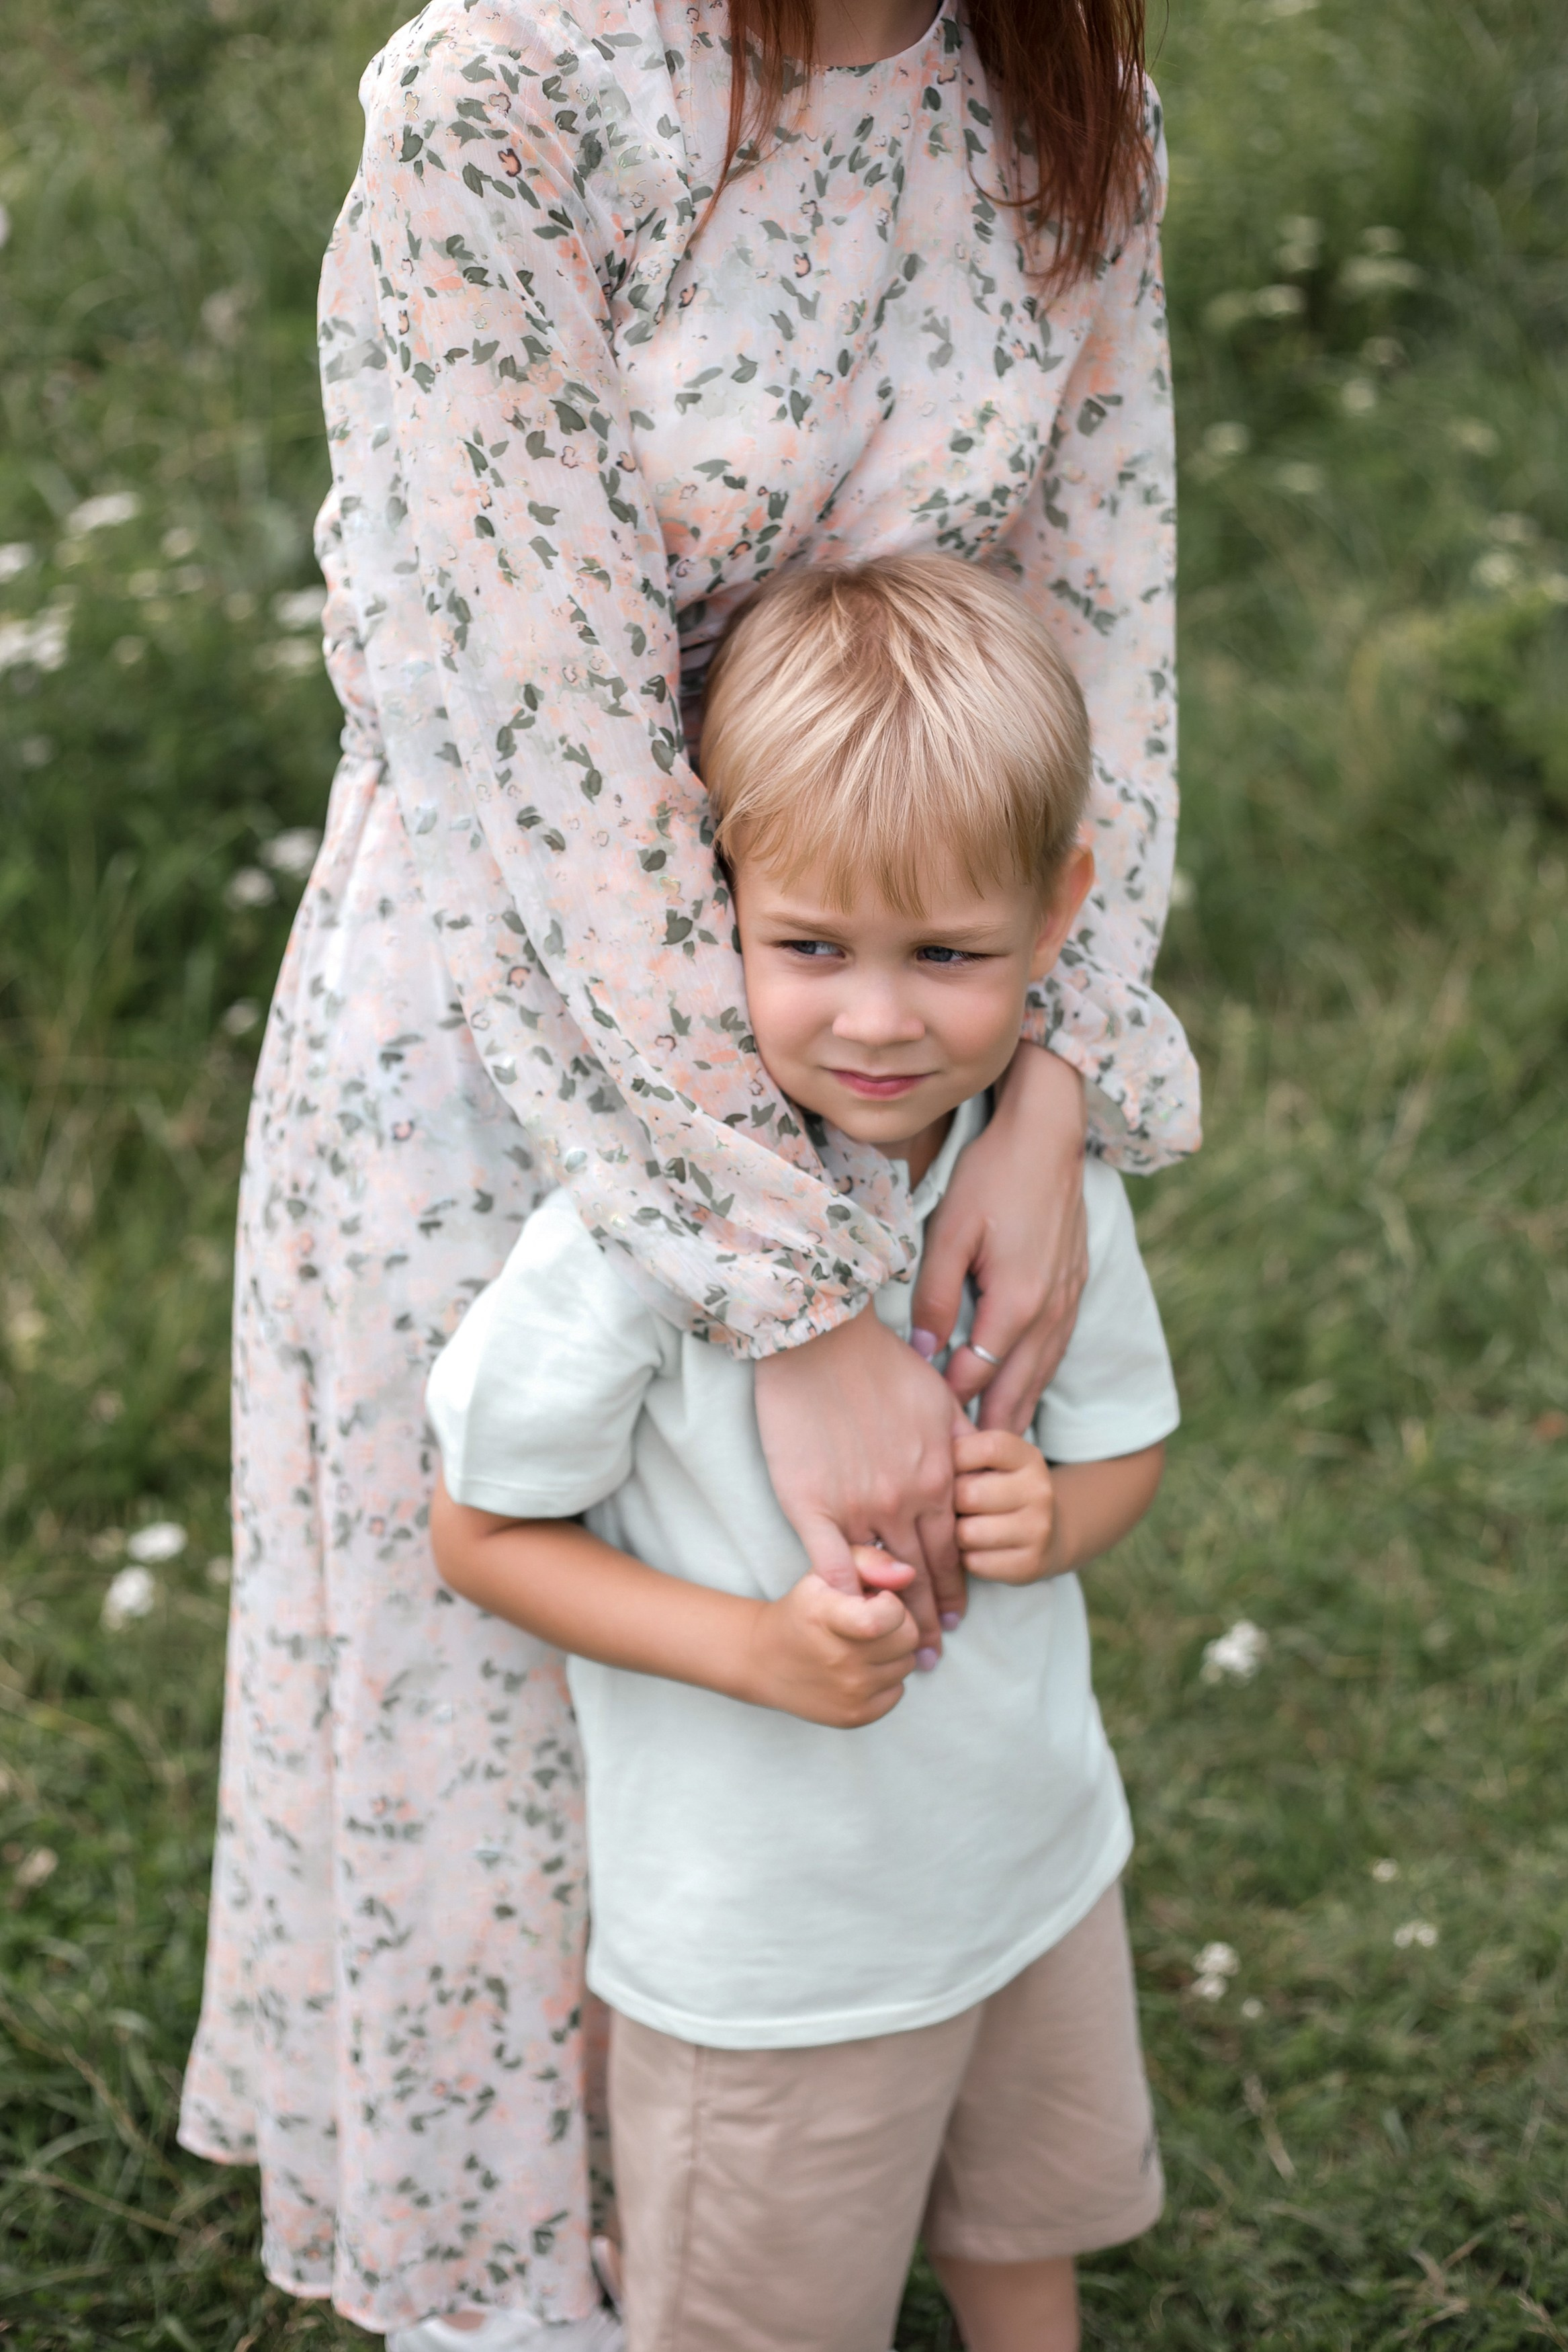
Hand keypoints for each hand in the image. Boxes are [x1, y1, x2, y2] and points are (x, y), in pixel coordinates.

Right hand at [742, 1555, 921, 1727]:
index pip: (882, 1618)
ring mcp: (848, 1693)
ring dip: (891, 1651)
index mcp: (825, 1616)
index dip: (892, 1604)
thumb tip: (908, 1574)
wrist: (763, 1661)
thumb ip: (867, 1560)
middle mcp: (838, 1660)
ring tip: (861, 1644)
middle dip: (897, 1624)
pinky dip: (885, 1678)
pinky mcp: (855, 1716)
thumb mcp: (824, 1572)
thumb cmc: (803, 1609)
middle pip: (908, 1638)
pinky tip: (859, 1668)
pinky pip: (898, 1691)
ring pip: (907, 1664)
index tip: (877, 1598)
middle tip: (870, 1621)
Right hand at [755, 1306, 967, 1652]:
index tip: (955, 1616)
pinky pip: (830, 1566)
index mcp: (937, 1475)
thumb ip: (961, 1437)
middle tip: (933, 1653)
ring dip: (893, 1619)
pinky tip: (847, 1624)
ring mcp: (859, 1505)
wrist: (819, 1334)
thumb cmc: (879, 1357)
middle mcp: (905, 1499)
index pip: (953, 1548)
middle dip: (930, 1617)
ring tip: (900, 1649)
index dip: (954, 1586)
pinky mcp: (812, 1504)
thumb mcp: (939, 1397)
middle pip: (923, 1574)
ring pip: (884, 1579)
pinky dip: (842, 1599)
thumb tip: (977, 1459)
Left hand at [912, 1043, 1088, 1433]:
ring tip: (992, 1456)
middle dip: (990, 1438)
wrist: (1051, 1136)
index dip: (948, 1413)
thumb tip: (919, 1352)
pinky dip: (1035, 1381)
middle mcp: (1050, 1313)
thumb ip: (933, 1295)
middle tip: (963, 1482)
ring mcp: (1069, 1303)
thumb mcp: (949, 1231)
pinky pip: (1053, 1352)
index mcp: (1017, 1303)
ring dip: (1017, 1414)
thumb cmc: (993, 1176)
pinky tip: (1021, 1394)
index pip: (975, 1377)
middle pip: (1017, 1392)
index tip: (923, 1445)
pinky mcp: (1075, 1289)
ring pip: (1040, 1376)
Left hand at [954, 1427, 1055, 1585]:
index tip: (944, 1467)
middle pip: (968, 1494)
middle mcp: (1039, 1490)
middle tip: (949, 1506)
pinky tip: (974, 1549)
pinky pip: (975, 1562)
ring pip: (967, 1533)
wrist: (1046, 1534)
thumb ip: (962, 1449)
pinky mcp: (1031, 1564)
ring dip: (954, 1535)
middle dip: (948, 1503)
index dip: (955, 1457)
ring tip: (960, 1527)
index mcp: (1027, 1457)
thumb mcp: (991, 1463)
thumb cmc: (1000, 1492)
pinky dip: (966, 1558)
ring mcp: (1038, 1529)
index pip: (985, 1448)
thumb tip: (922, 1448)